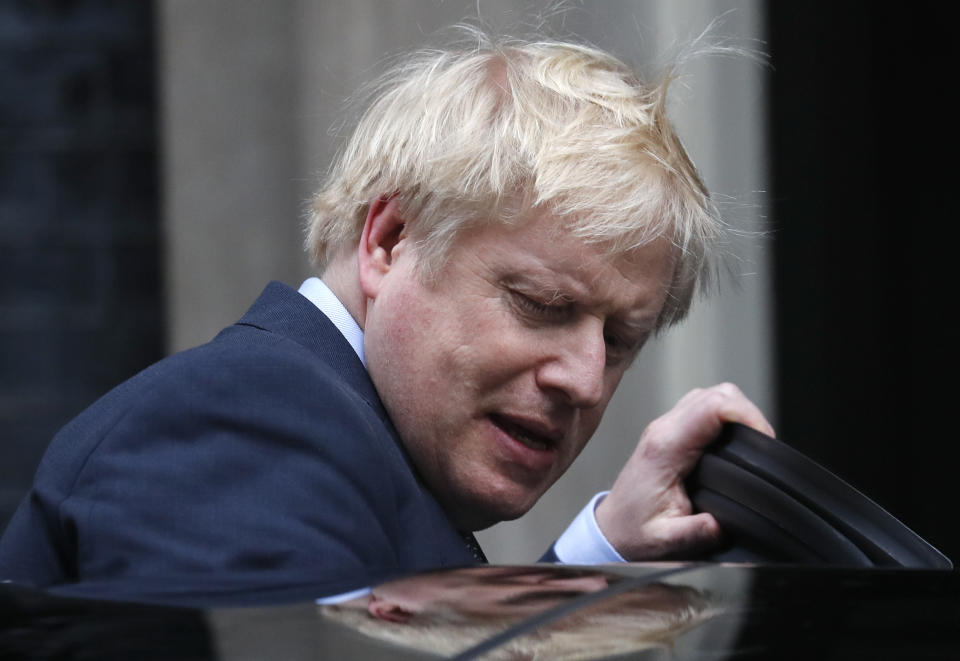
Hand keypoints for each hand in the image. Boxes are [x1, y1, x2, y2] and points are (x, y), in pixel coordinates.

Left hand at [595, 383, 773, 559]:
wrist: (612, 530)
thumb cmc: (634, 532)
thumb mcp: (664, 540)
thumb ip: (693, 533)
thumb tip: (719, 525)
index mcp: (664, 448)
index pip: (712, 407)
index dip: (748, 416)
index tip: (765, 444)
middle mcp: (664, 430)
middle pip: (718, 394)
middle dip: (750, 415)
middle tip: (765, 448)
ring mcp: (666, 427)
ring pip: (713, 396)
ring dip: (740, 414)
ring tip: (755, 447)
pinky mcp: (671, 432)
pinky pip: (705, 408)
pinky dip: (728, 419)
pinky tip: (737, 446)